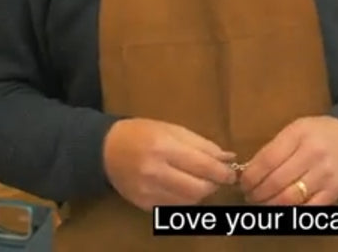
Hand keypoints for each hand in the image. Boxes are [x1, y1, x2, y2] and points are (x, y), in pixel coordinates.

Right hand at [102, 119, 237, 210]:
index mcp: (164, 148)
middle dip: (213, 185)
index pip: (203, 166)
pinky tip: (181, 187)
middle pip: (198, 189)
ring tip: (198, 180)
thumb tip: (228, 158)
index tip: (231, 173)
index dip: (222, 172)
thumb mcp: (173, 130)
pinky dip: (184, 199)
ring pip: (188, 202)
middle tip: (217, 178)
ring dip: (200, 193)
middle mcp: (155, 172)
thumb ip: (202, 145)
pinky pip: (174, 207)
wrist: (106, 149)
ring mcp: (148, 191)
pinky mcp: (143, 204)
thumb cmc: (142, 133)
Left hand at [238, 116, 337, 205]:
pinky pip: (307, 208)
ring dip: (270, 205)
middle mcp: (313, 154)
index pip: (267, 160)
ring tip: (263, 203)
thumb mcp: (294, 130)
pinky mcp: (334, 191)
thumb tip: (250, 172)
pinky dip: (290, 211)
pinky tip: (282, 208)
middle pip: (276, 182)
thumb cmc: (317, 133)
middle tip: (250, 196)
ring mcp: (325, 175)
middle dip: (257, 193)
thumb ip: (273, 149)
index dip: (251, 176)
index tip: (243, 183)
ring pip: (289, 198)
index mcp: (299, 135)